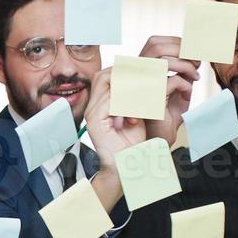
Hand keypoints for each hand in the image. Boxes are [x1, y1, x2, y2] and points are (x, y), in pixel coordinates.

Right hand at [83, 68, 146, 212]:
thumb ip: (134, 98)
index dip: (124, 71)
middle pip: (103, 75)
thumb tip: (144, 79)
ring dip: (131, 91)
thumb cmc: (132, 144)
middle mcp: (92, 107)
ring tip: (145, 100)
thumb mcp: (136, 114)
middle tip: (144, 79)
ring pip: (110, 86)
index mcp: (100, 104)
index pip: (106, 75)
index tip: (143, 74)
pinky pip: (112, 102)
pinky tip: (138, 115)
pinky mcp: (96, 122)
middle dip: (125, 74)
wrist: (126, 166)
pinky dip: (129, 105)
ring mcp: (92, 114)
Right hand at [137, 34, 199, 144]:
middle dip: (182, 49)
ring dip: (186, 65)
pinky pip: (171, 81)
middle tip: (197, 61)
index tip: (194, 51)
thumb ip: (182, 68)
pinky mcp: (149, 98)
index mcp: (142, 69)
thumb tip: (196, 50)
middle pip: (156, 46)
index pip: (154, 42)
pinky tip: (189, 92)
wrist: (162, 136)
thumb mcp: (178, 85)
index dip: (176, 42)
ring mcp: (141, 85)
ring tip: (195, 75)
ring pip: (164, 61)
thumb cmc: (169, 112)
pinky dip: (185, 84)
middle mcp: (137, 75)